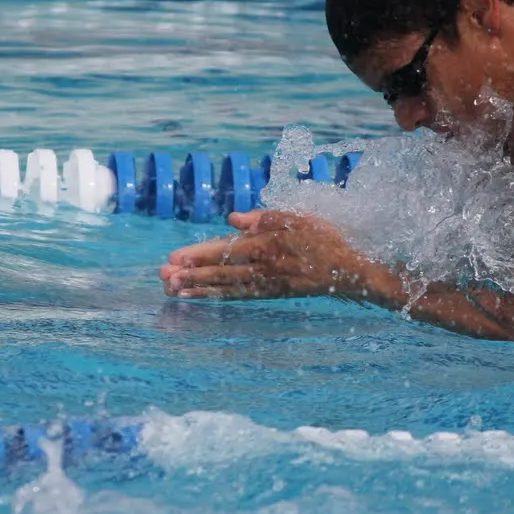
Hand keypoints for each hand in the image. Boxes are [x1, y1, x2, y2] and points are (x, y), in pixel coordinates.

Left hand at [159, 210, 376, 300]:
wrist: (350, 272)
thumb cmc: (324, 239)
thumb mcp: (297, 218)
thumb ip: (264, 217)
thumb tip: (231, 218)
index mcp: (267, 246)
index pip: (225, 251)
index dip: (199, 255)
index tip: (174, 259)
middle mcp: (263, 268)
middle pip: (220, 272)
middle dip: (190, 275)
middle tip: (163, 278)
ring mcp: (266, 284)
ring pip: (225, 287)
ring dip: (197, 288)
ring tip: (171, 290)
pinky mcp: (271, 293)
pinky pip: (238, 295)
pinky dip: (216, 296)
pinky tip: (198, 296)